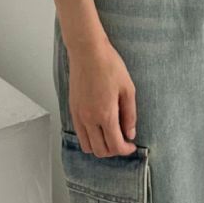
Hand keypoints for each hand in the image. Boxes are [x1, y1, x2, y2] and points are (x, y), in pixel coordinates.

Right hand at [67, 37, 137, 157]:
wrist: (88, 51)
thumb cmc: (109, 65)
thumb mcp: (128, 89)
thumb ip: (130, 114)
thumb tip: (130, 133)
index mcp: (105, 114)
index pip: (115, 145)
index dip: (126, 150)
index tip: (131, 145)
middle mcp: (89, 118)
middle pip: (100, 151)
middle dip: (114, 151)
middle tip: (123, 141)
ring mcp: (78, 115)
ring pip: (87, 146)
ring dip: (100, 146)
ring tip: (111, 135)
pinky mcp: (72, 109)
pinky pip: (79, 133)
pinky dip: (89, 137)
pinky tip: (99, 127)